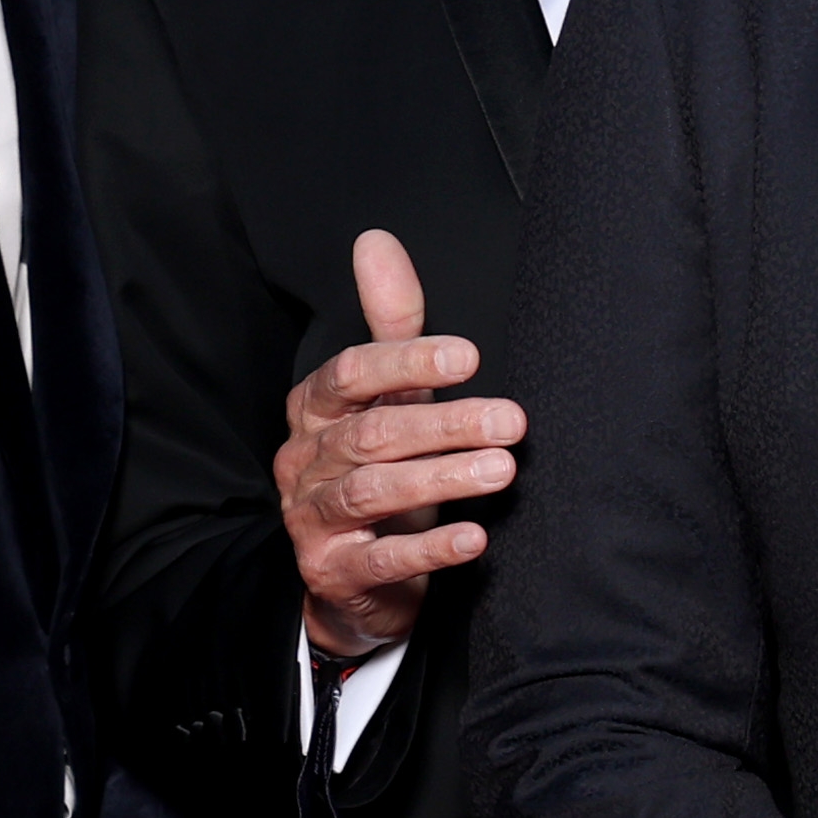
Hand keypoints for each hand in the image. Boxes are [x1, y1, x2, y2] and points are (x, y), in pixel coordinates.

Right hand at [281, 231, 518, 662]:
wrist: (353, 578)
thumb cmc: (379, 470)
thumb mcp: (385, 396)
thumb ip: (389, 324)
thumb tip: (376, 240)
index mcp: (316, 410)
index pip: (351, 374)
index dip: (406, 362)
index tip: (469, 356)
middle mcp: (306, 460)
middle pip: (372, 434)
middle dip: (445, 424)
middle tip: (511, 421)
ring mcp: (312, 519)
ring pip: (372, 492)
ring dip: (441, 479)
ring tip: (502, 469)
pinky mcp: (332, 572)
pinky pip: (380, 560)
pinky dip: (429, 549)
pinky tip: (475, 539)